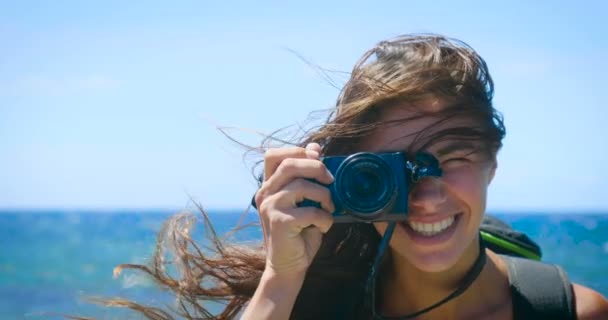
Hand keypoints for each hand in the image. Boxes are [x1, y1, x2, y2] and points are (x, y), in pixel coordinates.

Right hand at [254, 143, 334, 275]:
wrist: (289, 266)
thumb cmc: (300, 233)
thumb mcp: (305, 201)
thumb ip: (308, 176)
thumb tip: (316, 148)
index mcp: (269, 186)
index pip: (273, 155)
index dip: (296, 151)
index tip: (317, 158)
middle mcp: (265, 194)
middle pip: (289, 164)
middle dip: (316, 167)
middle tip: (331, 180)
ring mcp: (269, 207)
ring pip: (302, 186)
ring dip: (324, 196)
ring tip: (329, 208)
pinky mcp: (279, 222)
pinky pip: (310, 211)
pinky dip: (324, 218)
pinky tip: (323, 226)